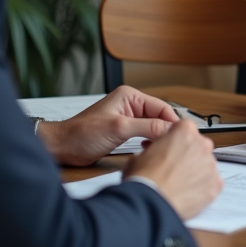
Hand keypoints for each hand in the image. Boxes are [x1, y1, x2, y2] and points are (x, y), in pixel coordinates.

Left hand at [38, 86, 178, 166]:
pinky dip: (149, 141)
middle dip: (166, 130)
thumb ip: (147, 127)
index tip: (182, 136)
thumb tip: (170, 129)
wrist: (62, 147)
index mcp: (130, 97)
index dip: (173, 122)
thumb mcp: (119, 129)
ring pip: (153, 126)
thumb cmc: (82, 134)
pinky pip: (144, 133)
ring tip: (163, 149)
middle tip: (174, 145)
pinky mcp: (123, 130)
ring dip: (158, 137)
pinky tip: (149, 149)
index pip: (161, 107)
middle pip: (159, 116)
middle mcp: (130, 104)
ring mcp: (127, 118)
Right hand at [125, 119, 221, 219]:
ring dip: (196, 172)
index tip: (170, 148)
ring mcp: (211, 164)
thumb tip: (152, 155)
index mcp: (185, 131)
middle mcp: (202, 144)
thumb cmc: (144, 179)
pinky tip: (188, 194)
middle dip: (189, 155)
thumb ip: (154, 149)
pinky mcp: (216, 184)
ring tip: (179, 184)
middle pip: (199, 145)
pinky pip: (212, 183)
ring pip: (206, 165)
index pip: (186, 128)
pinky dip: (203, 188)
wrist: (150, 203)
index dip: (176, 139)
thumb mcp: (139, 155)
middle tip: (174, 168)